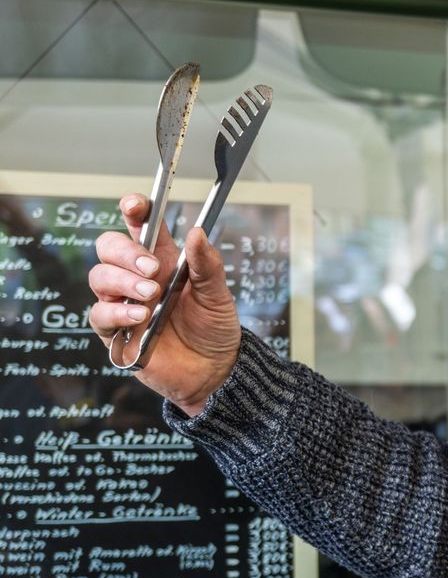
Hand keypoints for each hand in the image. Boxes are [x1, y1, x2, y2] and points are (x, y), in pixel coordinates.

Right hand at [89, 195, 242, 414]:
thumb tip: (197, 232)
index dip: (134, 210)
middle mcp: (138, 277)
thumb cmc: (214, 330)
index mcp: (164, 261)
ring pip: (99, 276)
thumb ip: (208, 265)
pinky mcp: (115, 331)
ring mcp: (123, 302)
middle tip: (152, 268)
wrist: (215, 372)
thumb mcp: (218, 296)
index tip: (135, 205)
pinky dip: (117, 311)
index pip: (141, 226)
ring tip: (151, 295)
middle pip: (110, 246)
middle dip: (126, 252)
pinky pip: (99, 313)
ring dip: (123, 281)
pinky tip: (139, 316)